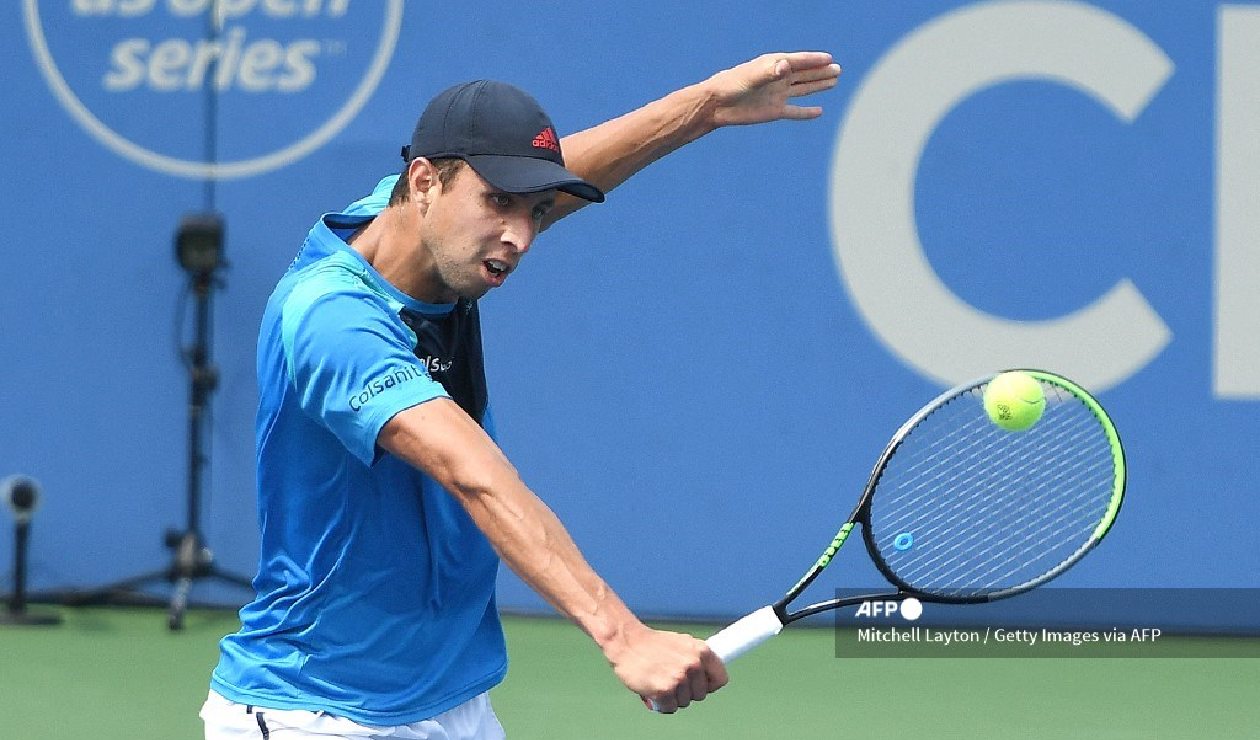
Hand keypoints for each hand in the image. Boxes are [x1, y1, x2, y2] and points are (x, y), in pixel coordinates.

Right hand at [605, 625, 727, 712]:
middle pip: (701, 694)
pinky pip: (670, 708)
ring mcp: (679, 678)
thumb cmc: (653, 644)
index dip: (709, 684)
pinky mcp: (664, 690)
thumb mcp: (682, 644)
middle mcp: (693, 664)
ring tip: (659, 681)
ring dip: (672, 697)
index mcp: (701, 651)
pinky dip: (660, 704)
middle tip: (671, 680)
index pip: (721, 679)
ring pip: (685, 702)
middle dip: (687, 692)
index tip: (701, 684)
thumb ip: (697, 659)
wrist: (626, 642)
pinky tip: (652, 690)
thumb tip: (709, 676)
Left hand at [701, 51, 841, 126]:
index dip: (814, 60)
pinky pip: (795, 111)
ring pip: (803, 89)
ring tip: (834, 81)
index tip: (830, 59)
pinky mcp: (774, 111)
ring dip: (818, 85)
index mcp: (774, 65)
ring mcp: (777, 95)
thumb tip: (785, 66)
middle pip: (805, 74)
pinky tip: (819, 111)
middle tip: (838, 69)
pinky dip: (806, 112)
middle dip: (821, 72)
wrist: (717, 105)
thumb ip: (770, 71)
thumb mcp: (752, 76)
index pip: (799, 61)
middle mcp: (778, 78)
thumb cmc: (731, 85)